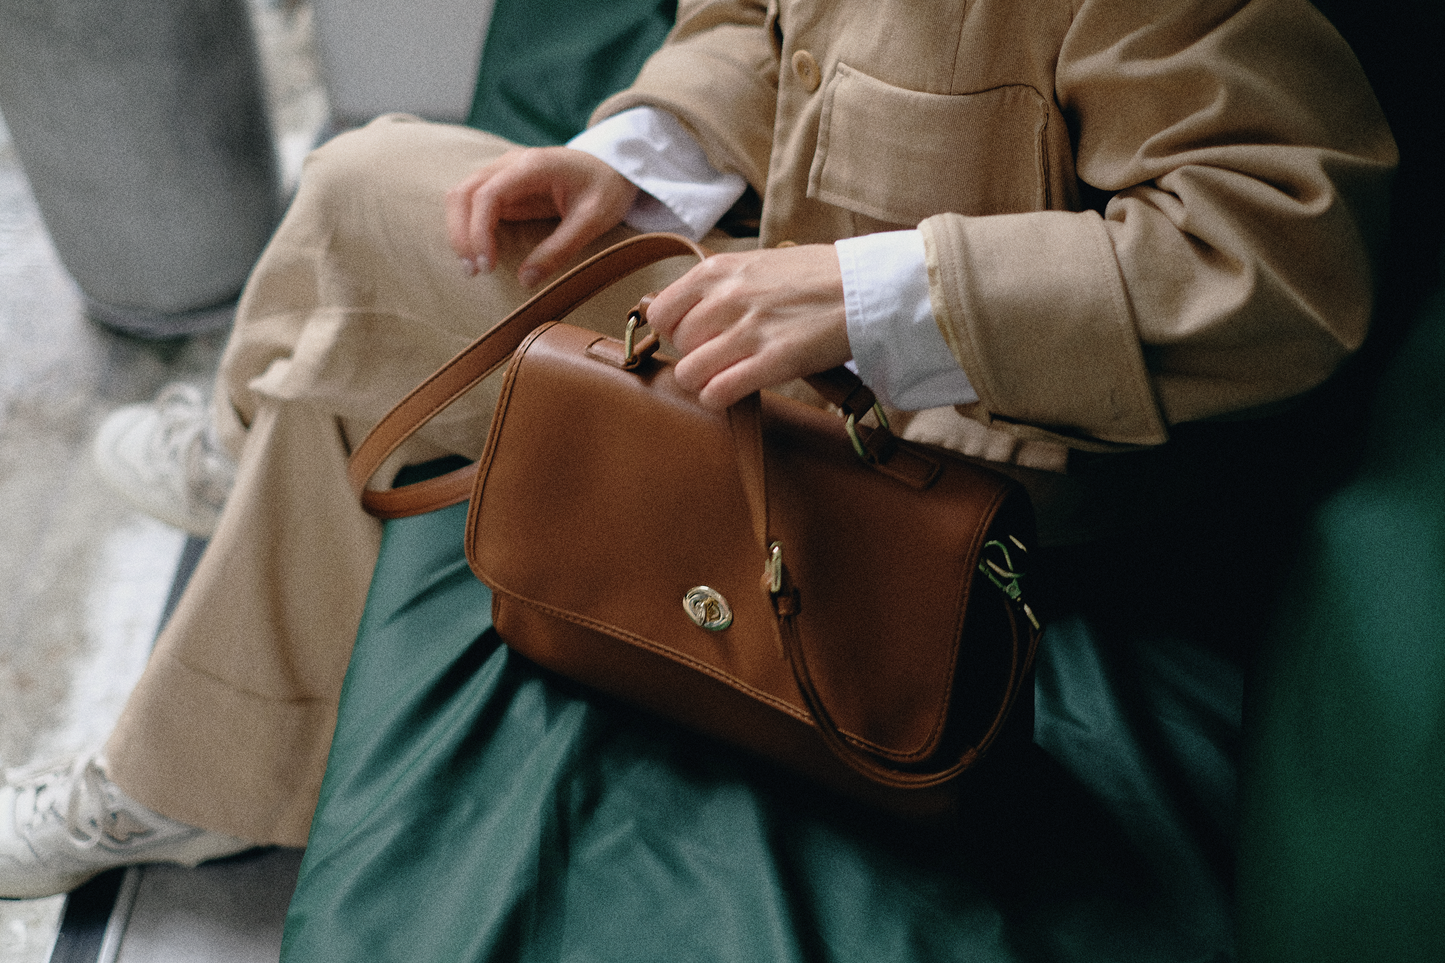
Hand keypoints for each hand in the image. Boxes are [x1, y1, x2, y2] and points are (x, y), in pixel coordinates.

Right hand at [445, 147, 638, 286]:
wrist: (613, 167)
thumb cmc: (606, 188)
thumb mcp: (592, 220)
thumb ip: (560, 249)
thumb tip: (525, 280)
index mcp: (533, 166)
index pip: (488, 194)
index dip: (479, 231)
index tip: (487, 266)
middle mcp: (511, 164)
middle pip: (463, 192)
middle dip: (461, 234)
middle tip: (473, 272)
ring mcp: (504, 173)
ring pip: (462, 196)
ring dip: (459, 231)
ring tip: (472, 268)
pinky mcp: (505, 186)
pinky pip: (474, 203)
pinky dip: (469, 227)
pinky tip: (479, 253)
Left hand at [644, 245, 851, 409]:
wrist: (865, 287)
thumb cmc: (815, 277)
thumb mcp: (756, 264)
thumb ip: (720, 285)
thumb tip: (688, 312)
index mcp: (718, 270)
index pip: (661, 312)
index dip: (675, 330)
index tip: (695, 336)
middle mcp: (727, 297)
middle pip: (678, 345)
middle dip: (695, 356)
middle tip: (721, 357)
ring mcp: (750, 329)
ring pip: (691, 372)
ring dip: (704, 381)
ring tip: (725, 377)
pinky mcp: (774, 360)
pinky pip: (719, 391)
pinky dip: (718, 397)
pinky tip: (732, 392)